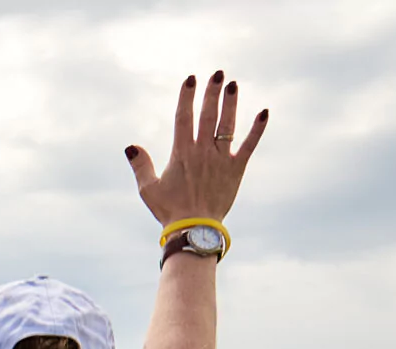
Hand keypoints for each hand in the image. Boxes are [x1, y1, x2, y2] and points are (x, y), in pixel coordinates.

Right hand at [128, 72, 266, 226]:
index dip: (186, 97)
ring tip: (233, 84)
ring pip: (228, 125)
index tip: (191, 79)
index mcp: (181, 154)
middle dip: (212, 93)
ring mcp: (221, 159)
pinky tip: (264, 111)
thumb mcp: (148, 189)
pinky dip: (258, 128)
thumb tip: (131, 146)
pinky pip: (249, 144)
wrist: (194, 228)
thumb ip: (141, 165)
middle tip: (217, 74)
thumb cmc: (169, 209)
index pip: (184, 118)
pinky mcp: (237, 168)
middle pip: (208, 115)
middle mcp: (202, 152)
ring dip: (231, 103)